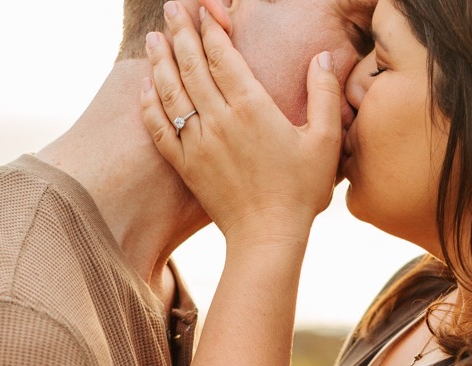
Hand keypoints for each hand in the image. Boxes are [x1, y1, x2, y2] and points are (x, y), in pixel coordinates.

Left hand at [139, 0, 342, 245]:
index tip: (202, 10)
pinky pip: (160, 129)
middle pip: (192, 66)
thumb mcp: (325, 142)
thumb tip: (323, 58)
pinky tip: (146, 86)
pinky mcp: (186, 166)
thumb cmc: (301, 191)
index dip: (210, 29)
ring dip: (160, 61)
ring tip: (154, 38)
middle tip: (171, 8)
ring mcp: (198, 143)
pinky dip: (150, 105)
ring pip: (172, 92)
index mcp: (252, 108)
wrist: (268, 237)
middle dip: (180, 32)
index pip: (223, 56)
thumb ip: (325, 96)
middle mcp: (219, 120)